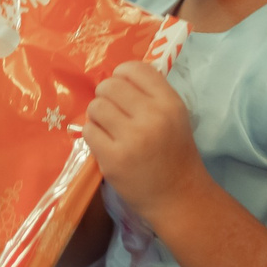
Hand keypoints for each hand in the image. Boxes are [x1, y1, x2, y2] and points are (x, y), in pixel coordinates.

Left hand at [83, 62, 203, 226]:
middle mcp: (152, 116)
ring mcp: (131, 138)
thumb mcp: (174, 117)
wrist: (178, 196)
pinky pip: (89, 131)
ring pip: (96, 107)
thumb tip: (116, 77)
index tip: (122, 90)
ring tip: (108, 129)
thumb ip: (150, 95)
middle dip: (105, 96)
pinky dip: (93, 135)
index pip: (135, 69)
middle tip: (112, 111)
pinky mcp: (113, 158)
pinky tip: (105, 144)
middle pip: (110, 86)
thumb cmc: (174, 154)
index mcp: (169, 102)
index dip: (122, 75)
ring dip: (97, 116)